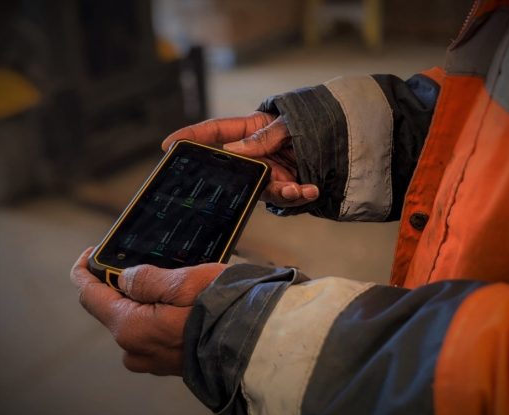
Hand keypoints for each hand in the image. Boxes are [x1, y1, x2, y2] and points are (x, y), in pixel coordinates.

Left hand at [70, 248, 225, 375]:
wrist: (256, 345)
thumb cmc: (223, 310)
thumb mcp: (183, 282)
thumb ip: (146, 278)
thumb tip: (125, 278)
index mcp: (130, 328)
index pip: (90, 295)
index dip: (86, 270)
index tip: (93, 252)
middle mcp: (135, 349)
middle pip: (115, 309)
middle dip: (127, 285)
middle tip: (156, 265)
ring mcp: (153, 360)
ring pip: (137, 322)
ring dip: (148, 302)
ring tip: (179, 285)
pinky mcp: (171, 364)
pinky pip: (155, 335)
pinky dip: (162, 317)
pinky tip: (187, 306)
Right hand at [161, 112, 318, 207]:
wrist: (338, 138)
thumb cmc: (309, 122)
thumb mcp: (287, 122)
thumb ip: (262, 136)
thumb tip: (234, 150)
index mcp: (249, 130)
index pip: (215, 132)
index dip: (191, 138)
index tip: (169, 145)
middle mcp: (256, 154)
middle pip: (235, 168)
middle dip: (240, 178)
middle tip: (255, 178)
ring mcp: (270, 172)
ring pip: (262, 190)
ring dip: (280, 191)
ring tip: (298, 188)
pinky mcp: (286, 186)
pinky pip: (286, 197)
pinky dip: (300, 195)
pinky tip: (312, 190)